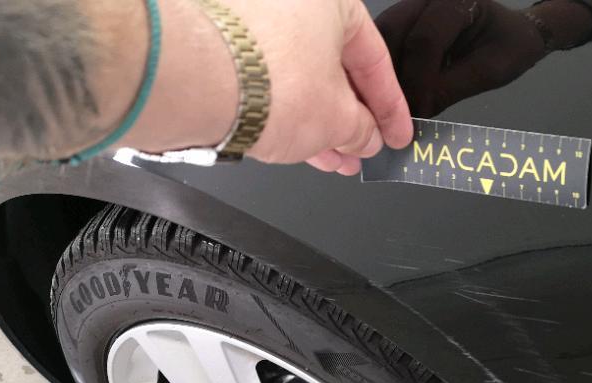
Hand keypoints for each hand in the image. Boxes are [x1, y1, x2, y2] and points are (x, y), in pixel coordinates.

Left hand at [124, 0, 414, 174]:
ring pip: (299, 78)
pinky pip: (268, 82)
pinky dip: (286, 112)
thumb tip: (365, 137)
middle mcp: (289, 2)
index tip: (395, 135)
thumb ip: (361, 131)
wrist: (197, 79)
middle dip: (349, 119)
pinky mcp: (221, 43)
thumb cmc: (271, 82)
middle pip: (333, 68)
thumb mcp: (338, 120)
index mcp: (331, 0)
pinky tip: (298, 144)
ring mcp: (251, 18)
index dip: (390, 108)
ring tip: (331, 158)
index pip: (374, 60)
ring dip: (318, 122)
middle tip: (360, 150)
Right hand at [376, 0, 548, 116]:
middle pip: (394, 34)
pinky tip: (387, 95)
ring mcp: (413, 4)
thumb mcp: (489, 72)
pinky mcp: (403, 18)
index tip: (413, 117)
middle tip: (394, 117)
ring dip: (381, 75)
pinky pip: (384, 42)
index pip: (425, 41)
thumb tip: (413, 115)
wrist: (512, 33)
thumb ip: (450, 90)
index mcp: (457, 1)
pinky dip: (382, 70)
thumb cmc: (508, 49)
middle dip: (392, 79)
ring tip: (389, 108)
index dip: (416, 82)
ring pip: (382, 37)